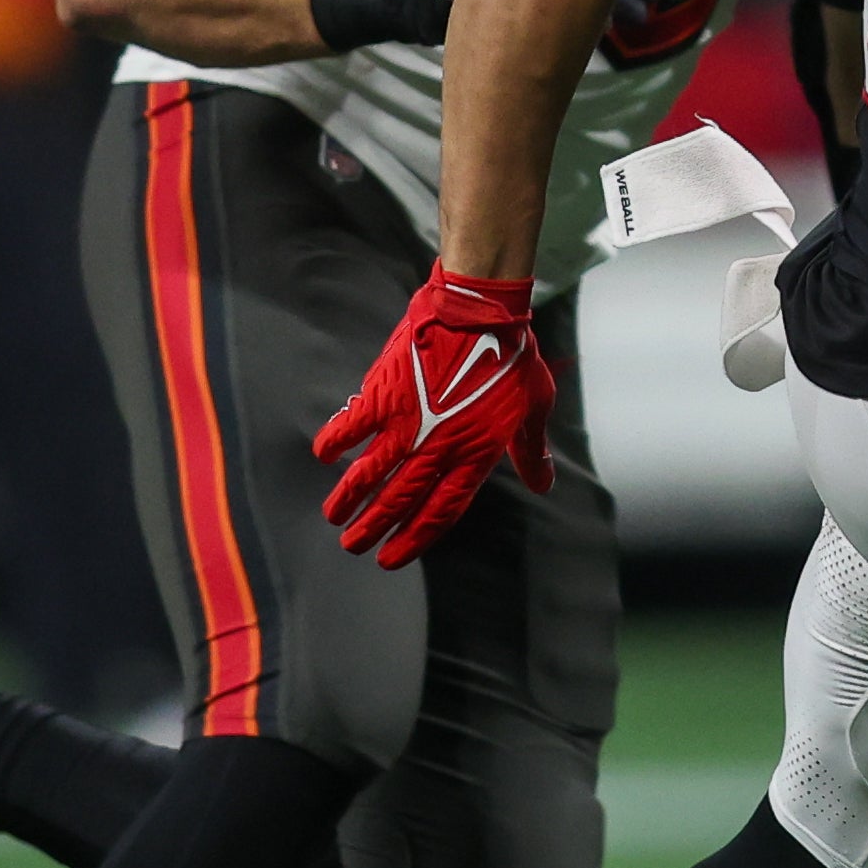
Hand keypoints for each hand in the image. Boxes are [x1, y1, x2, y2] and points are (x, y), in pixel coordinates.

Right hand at [314, 265, 552, 566]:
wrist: (480, 309)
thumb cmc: (512, 355)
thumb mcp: (534, 405)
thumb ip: (531, 449)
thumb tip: (543, 484)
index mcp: (474, 455)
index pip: (440, 512)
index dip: (414, 538)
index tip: (391, 558)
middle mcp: (437, 448)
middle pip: (399, 501)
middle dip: (374, 528)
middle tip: (353, 547)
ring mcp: (408, 423)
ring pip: (370, 474)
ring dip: (349, 498)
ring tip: (334, 517)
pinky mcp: (383, 394)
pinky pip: (351, 427)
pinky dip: (335, 442)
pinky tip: (324, 455)